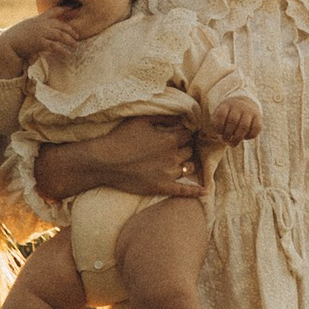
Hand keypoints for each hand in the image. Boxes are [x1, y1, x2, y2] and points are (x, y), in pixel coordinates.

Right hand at [0, 14, 74, 66]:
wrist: (7, 44)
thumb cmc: (16, 38)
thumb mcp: (28, 28)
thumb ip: (37, 28)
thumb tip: (46, 33)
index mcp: (38, 19)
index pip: (53, 11)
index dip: (65, 8)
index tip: (74, 6)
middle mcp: (41, 24)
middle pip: (61, 25)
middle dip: (70, 30)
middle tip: (77, 36)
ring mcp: (41, 32)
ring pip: (60, 35)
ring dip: (69, 40)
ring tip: (75, 45)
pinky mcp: (39, 42)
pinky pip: (54, 46)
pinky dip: (62, 50)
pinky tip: (67, 53)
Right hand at [33, 116, 202, 204]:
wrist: (104, 162)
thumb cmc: (120, 138)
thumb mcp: (141, 120)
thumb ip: (163, 117)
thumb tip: (179, 116)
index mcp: (170, 140)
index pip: (187, 134)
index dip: (184, 132)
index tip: (180, 132)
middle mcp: (173, 157)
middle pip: (189, 150)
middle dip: (185, 147)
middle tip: (178, 146)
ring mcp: (168, 174)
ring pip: (189, 168)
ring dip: (188, 163)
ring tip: (182, 161)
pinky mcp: (162, 188)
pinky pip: (184, 191)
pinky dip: (195, 191)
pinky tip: (204, 191)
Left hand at [205, 98, 261, 144]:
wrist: (245, 102)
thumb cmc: (228, 114)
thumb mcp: (219, 114)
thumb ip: (214, 124)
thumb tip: (206, 137)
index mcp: (226, 104)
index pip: (220, 116)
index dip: (218, 128)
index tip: (218, 133)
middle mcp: (239, 106)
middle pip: (232, 122)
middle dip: (227, 134)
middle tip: (225, 140)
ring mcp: (250, 111)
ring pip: (244, 127)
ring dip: (237, 138)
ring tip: (233, 143)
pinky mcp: (259, 117)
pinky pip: (255, 129)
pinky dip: (249, 136)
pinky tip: (244, 137)